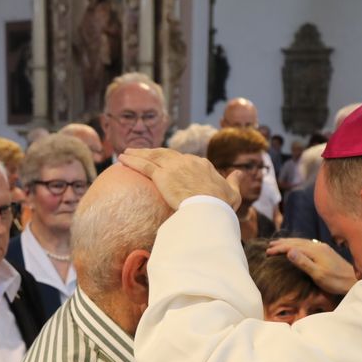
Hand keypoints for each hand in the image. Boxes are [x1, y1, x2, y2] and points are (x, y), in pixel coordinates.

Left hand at [118, 148, 241, 211]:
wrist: (210, 208)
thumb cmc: (222, 205)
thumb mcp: (233, 193)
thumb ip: (234, 181)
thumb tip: (239, 172)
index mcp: (202, 164)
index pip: (184, 160)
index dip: (173, 161)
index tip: (165, 163)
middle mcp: (186, 161)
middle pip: (165, 154)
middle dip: (152, 152)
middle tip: (140, 152)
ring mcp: (173, 167)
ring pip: (152, 156)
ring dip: (138, 153)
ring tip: (126, 153)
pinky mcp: (162, 175)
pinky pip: (143, 165)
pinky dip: (132, 161)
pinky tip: (121, 159)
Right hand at [267, 238, 356, 295]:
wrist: (354, 280)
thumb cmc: (336, 281)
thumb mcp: (318, 274)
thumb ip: (303, 262)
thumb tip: (289, 251)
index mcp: (314, 251)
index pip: (292, 247)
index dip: (279, 249)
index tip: (267, 252)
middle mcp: (318, 246)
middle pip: (296, 242)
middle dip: (282, 243)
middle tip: (269, 245)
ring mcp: (322, 248)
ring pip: (302, 242)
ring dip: (289, 242)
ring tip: (280, 244)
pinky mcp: (325, 251)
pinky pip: (307, 244)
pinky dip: (298, 244)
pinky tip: (297, 247)